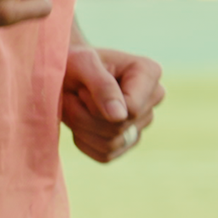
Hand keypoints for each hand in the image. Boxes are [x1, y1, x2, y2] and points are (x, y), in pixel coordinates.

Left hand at [61, 44, 163, 162]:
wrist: (65, 75)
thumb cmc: (73, 62)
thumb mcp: (81, 63)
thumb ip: (102, 86)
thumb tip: (119, 117)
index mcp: (149, 72)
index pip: (131, 108)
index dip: (100, 104)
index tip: (85, 86)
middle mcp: (152, 98)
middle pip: (119, 127)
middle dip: (86, 115)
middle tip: (74, 94)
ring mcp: (142, 122)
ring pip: (111, 145)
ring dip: (81, 128)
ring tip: (74, 106)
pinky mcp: (128, 142)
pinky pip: (104, 155)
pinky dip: (83, 141)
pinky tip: (79, 121)